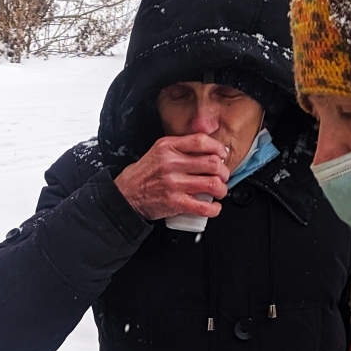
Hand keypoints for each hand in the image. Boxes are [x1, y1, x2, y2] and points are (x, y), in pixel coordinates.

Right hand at [115, 133, 230, 220]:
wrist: (126, 195)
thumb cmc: (144, 174)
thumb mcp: (158, 152)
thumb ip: (179, 147)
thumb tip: (208, 149)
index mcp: (168, 147)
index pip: (201, 141)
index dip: (217, 148)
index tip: (222, 155)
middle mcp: (171, 163)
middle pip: (212, 163)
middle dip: (224, 172)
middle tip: (222, 176)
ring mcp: (173, 183)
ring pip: (212, 184)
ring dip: (222, 190)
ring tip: (219, 191)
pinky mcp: (174, 202)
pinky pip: (203, 207)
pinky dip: (214, 209)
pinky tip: (214, 207)